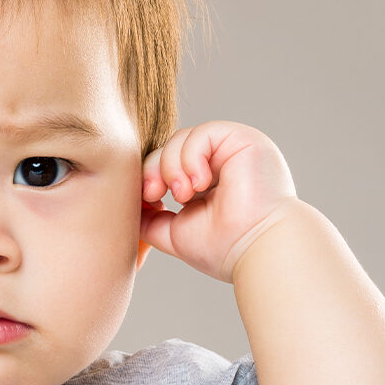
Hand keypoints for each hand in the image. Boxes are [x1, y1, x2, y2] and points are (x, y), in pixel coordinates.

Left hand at [140, 121, 299, 282]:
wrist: (257, 250)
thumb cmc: (224, 248)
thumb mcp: (174, 230)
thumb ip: (150, 216)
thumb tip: (128, 203)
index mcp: (209, 182)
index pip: (167, 165)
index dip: (150, 177)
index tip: (148, 200)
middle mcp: (222, 162)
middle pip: (169, 149)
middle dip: (154, 170)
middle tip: (156, 195)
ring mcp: (233, 149)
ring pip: (180, 139)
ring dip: (171, 167)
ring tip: (184, 195)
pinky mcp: (242, 138)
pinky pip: (200, 133)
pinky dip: (189, 157)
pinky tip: (199, 184)